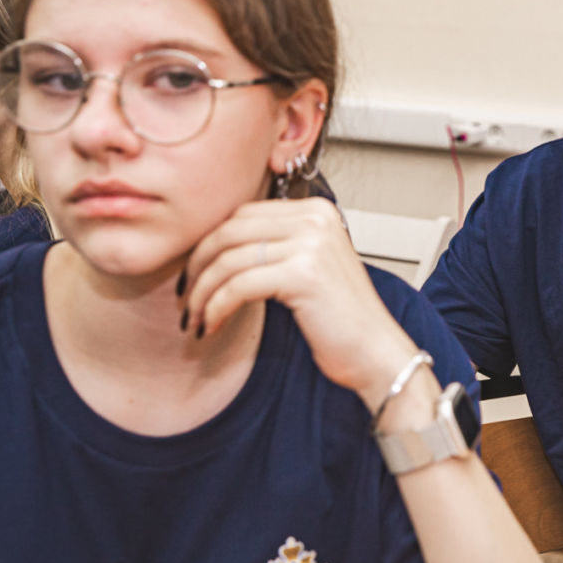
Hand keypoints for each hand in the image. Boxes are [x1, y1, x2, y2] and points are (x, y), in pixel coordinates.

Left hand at [180, 197, 415, 396]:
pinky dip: (216, 307)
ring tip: (195, 318)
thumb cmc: (340, 318)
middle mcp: (315, 219)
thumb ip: (275, 246)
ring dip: (202, 293)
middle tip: (186, 296)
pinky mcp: (303, 274)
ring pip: (228, 259)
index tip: (193, 272)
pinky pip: (238, 286)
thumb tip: (213, 244)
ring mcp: (311, 244)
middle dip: (198, 265)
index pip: (243, 213)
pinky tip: (212, 325)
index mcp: (316, 211)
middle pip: (230, 231)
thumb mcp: (307, 266)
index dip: (208, 243)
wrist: (375, 351)